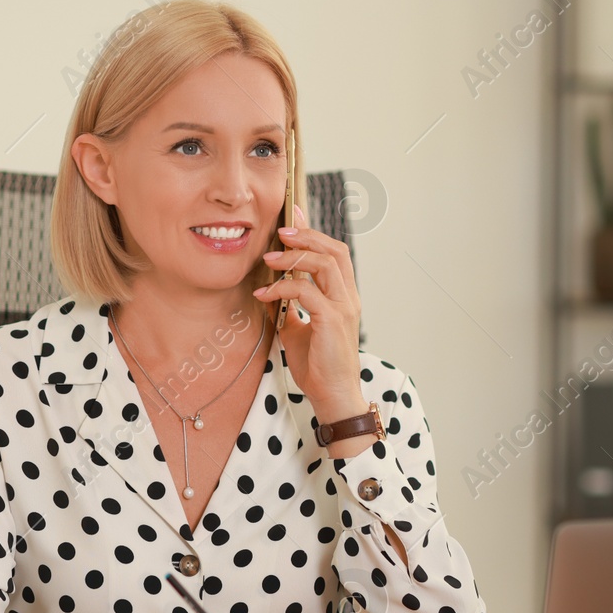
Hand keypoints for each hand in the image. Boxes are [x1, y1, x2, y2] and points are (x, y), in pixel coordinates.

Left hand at [253, 205, 365, 422]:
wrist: (332, 395)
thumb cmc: (318, 365)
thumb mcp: (297, 329)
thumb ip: (290, 308)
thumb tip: (269, 290)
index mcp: (343, 296)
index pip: (334, 253)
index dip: (313, 232)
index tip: (292, 217)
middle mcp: (348, 297)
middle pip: (334, 250)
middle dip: (306, 235)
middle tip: (279, 232)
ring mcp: (343, 307)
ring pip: (325, 264)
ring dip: (294, 258)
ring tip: (269, 260)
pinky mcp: (332, 320)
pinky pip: (306, 292)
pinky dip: (282, 289)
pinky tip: (264, 295)